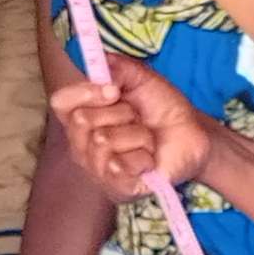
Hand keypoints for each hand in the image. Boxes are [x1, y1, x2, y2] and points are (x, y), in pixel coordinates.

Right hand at [52, 55, 214, 188]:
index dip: (84, 93)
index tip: (113, 90)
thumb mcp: (142, 79)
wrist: (193, 136)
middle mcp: (83, 145)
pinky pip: (119, 166)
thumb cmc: (163, 109)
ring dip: (137, 136)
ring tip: (147, 141)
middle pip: (82, 121)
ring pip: (103, 142)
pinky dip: (143, 157)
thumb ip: (118, 67)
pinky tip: (149, 160)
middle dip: (121, 114)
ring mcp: (98, 170)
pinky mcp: (117, 189)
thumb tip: (100, 66)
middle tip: (138, 119)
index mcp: (82, 117)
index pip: (61, 102)